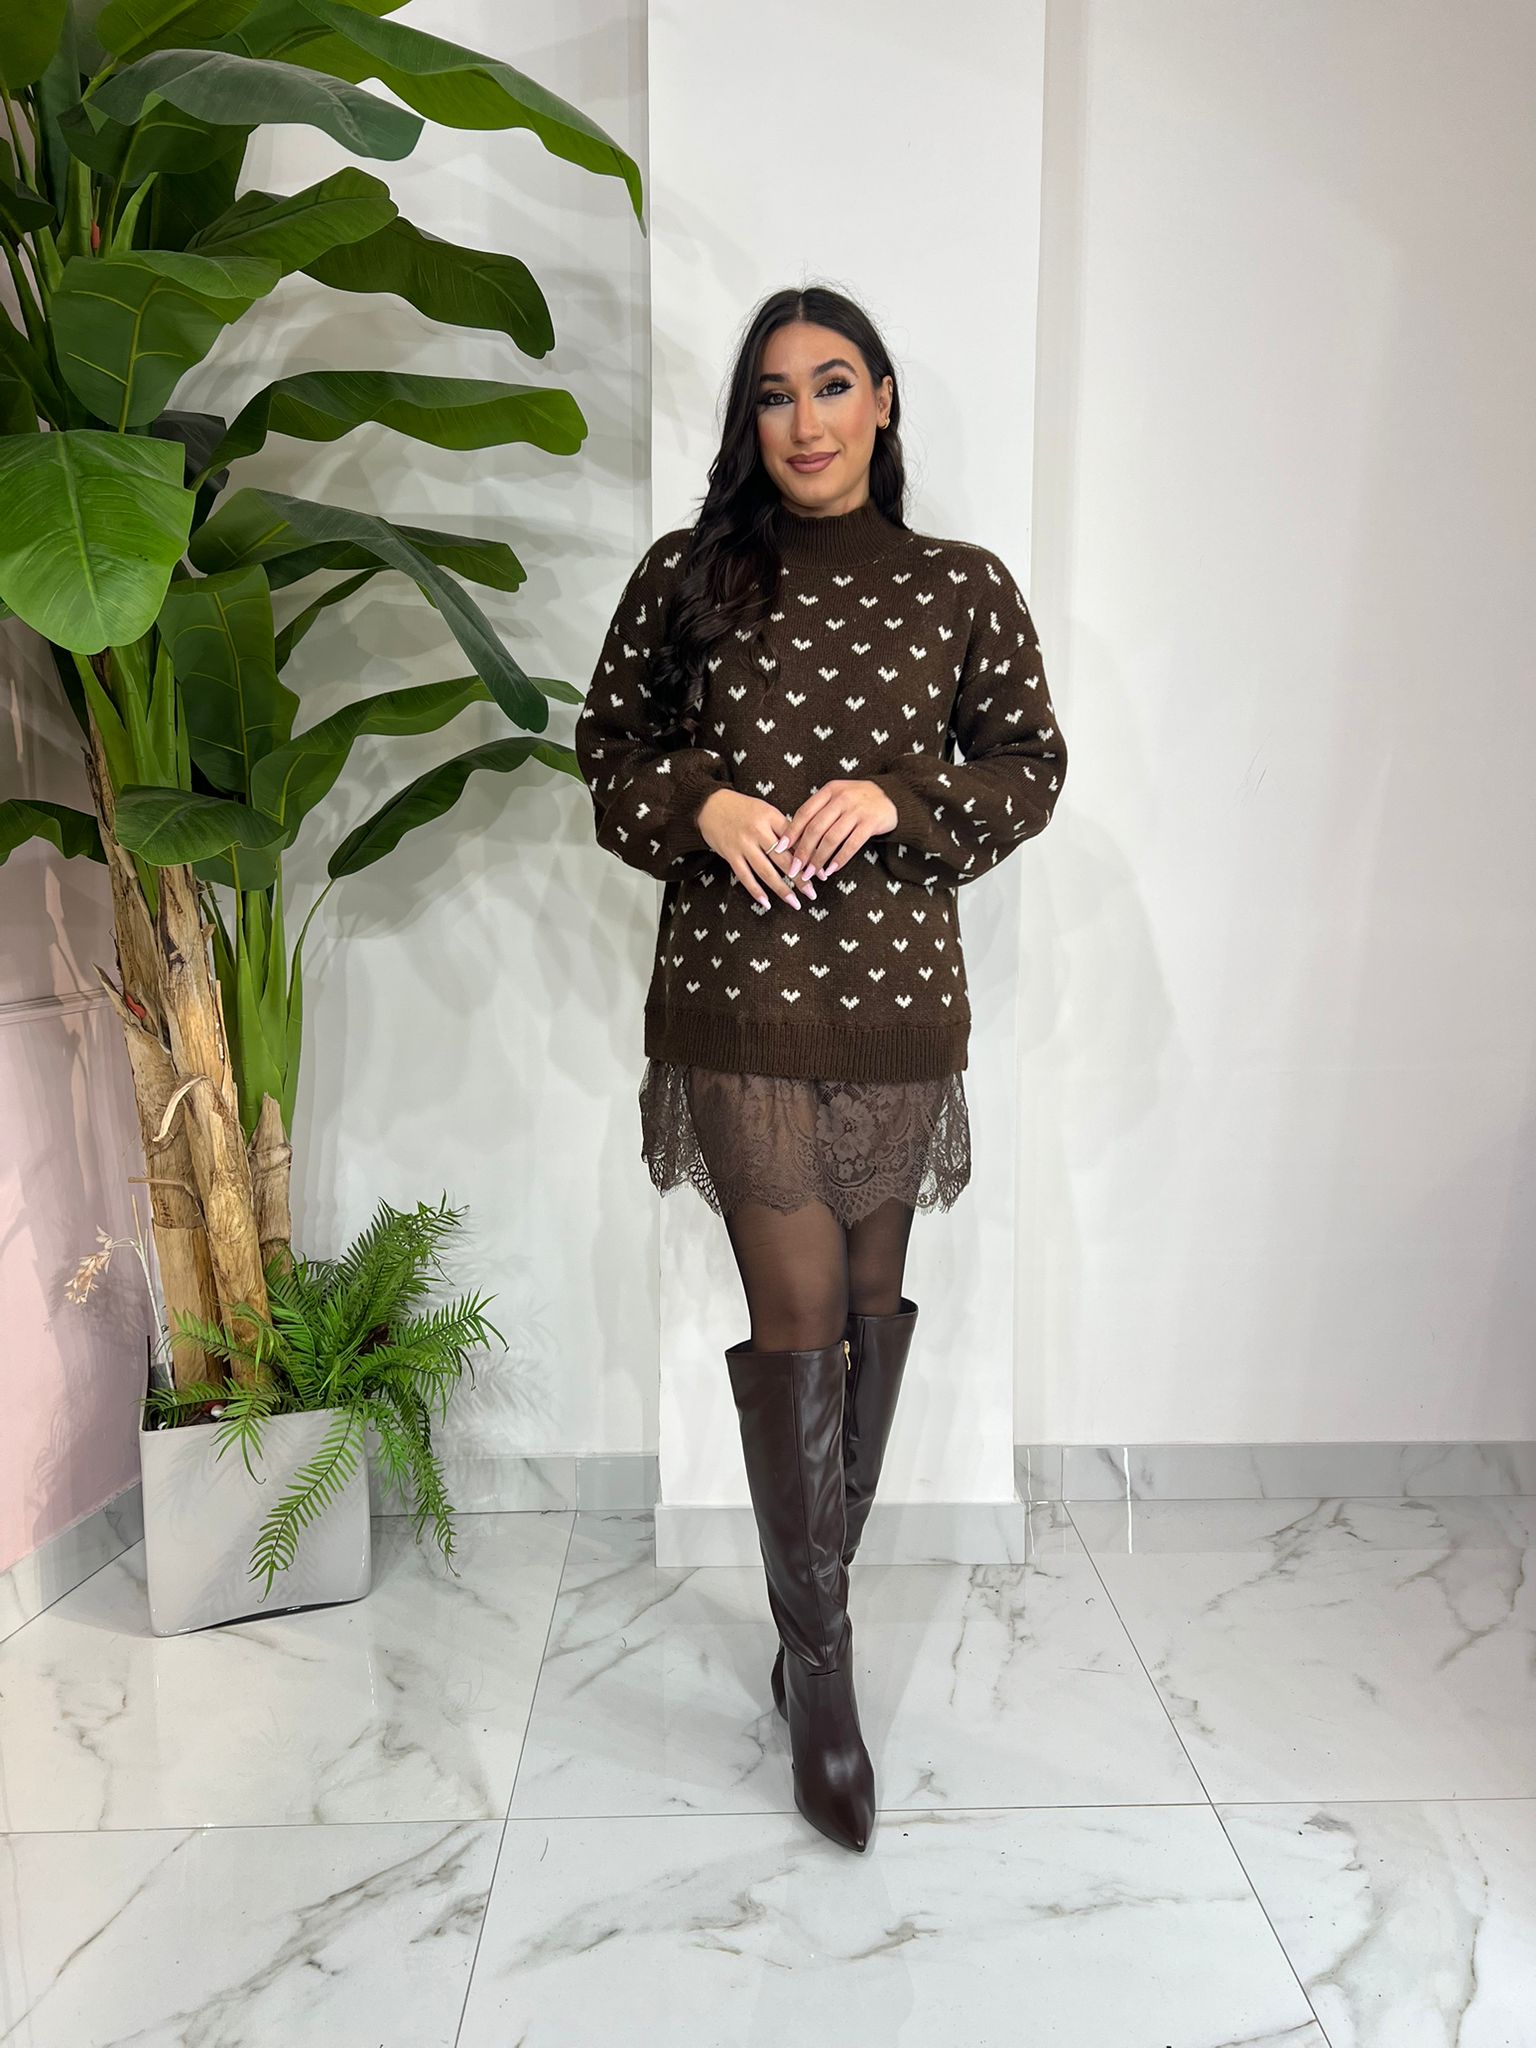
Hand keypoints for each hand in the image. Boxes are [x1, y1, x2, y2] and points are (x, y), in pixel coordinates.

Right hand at [696, 789, 814, 908]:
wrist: (710, 805)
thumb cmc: (744, 809)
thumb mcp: (766, 811)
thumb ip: (783, 829)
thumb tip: (806, 851)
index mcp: (771, 816)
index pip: (795, 840)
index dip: (809, 857)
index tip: (821, 873)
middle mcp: (757, 830)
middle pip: (783, 858)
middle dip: (799, 878)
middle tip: (812, 893)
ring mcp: (743, 844)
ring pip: (766, 871)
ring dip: (781, 889)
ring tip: (794, 902)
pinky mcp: (730, 854)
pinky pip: (745, 876)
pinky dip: (756, 891)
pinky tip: (766, 902)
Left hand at [775, 779, 898, 881]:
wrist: (892, 796)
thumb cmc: (858, 800)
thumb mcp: (837, 797)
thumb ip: (819, 812)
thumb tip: (795, 839)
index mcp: (829, 791)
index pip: (804, 812)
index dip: (791, 832)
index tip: (780, 849)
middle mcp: (842, 799)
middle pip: (816, 828)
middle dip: (803, 851)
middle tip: (795, 869)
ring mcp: (857, 810)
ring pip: (832, 839)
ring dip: (819, 859)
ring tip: (811, 874)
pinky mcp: (871, 823)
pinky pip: (851, 845)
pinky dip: (839, 859)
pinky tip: (831, 870)